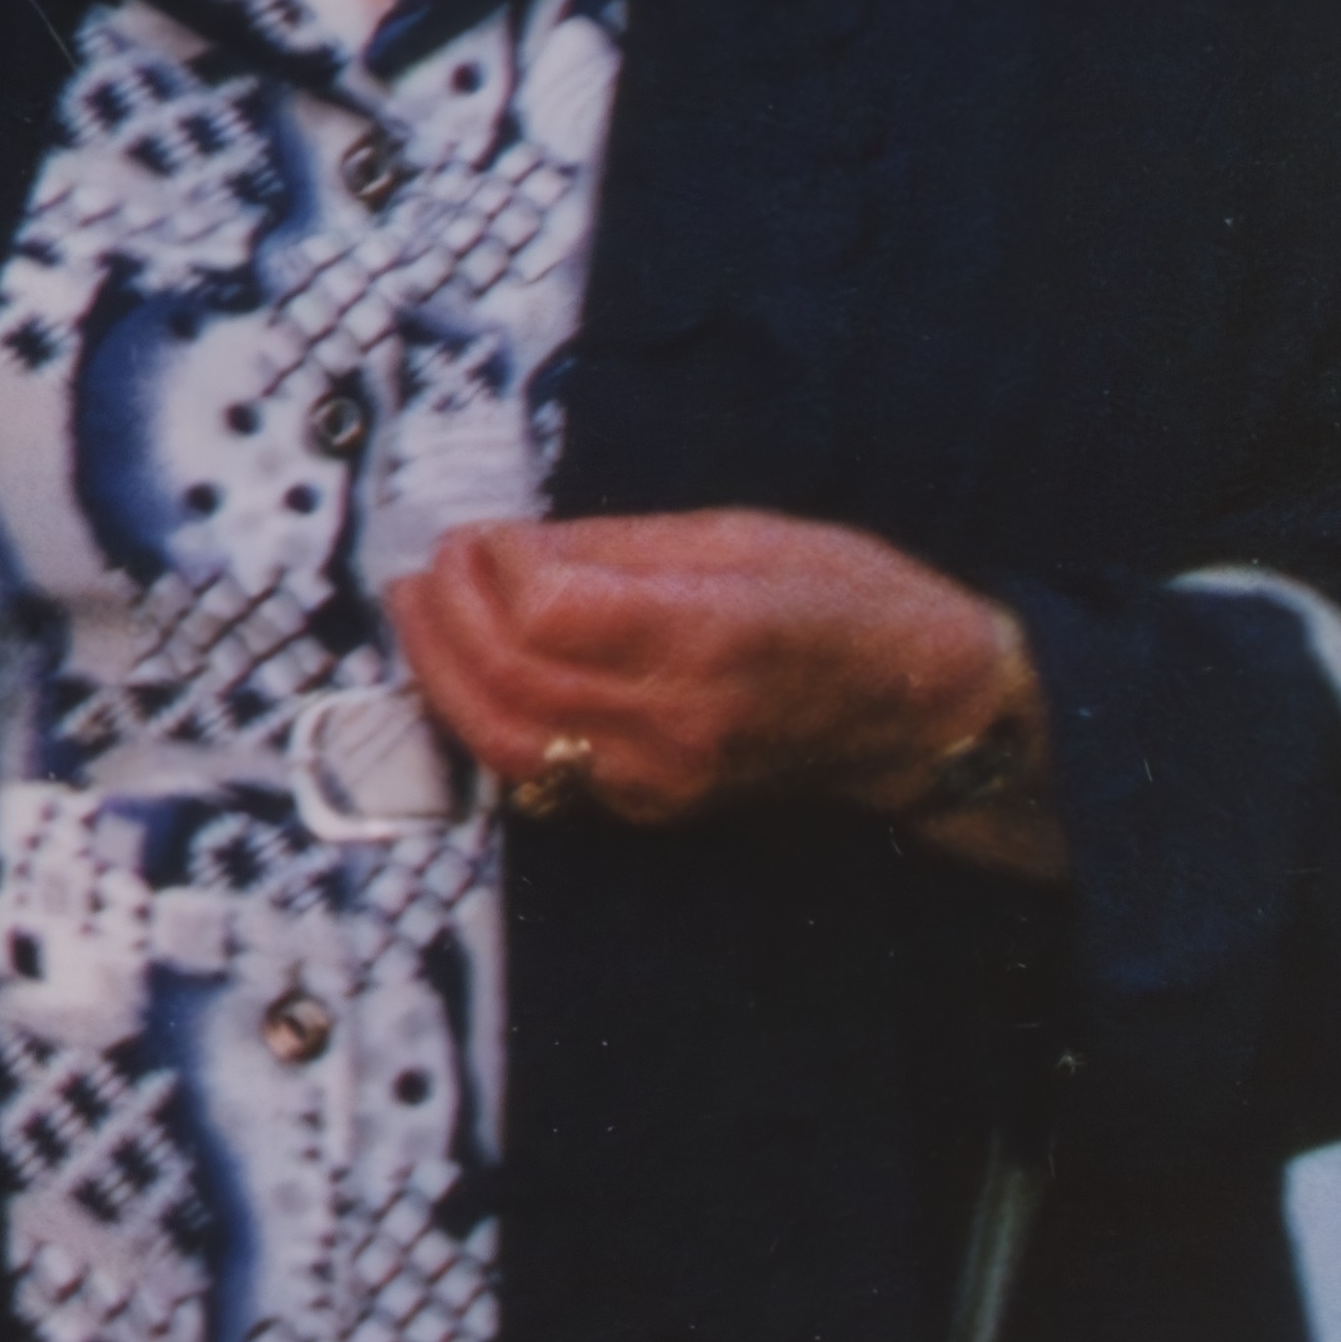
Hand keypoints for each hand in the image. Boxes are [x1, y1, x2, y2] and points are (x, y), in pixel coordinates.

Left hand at [387, 508, 1066, 880]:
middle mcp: (675, 725)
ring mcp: (659, 782)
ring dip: (443, 674)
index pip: (548, 612)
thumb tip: (515, 547)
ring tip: (419, 610)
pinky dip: (486, 718)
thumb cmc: (849, 600)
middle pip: (512, 681)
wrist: (921, 712)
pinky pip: (539, 771)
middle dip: (447, 615)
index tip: (484, 530)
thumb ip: (616, 547)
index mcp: (707, 638)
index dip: (496, 564)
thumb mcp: (742, 533)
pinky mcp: (650, 811)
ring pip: (506, 741)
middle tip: (428, 563)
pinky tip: (467, 670)